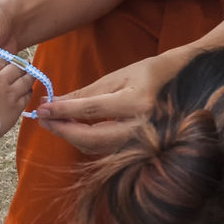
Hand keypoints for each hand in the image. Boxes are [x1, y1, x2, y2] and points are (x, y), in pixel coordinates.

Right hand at [0, 58, 35, 136]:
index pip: (1, 60)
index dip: (5, 61)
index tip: (7, 63)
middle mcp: (0, 79)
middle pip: (17, 66)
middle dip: (20, 65)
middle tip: (23, 65)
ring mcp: (10, 93)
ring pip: (26, 79)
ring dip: (29, 76)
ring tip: (30, 75)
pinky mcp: (16, 107)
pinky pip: (27, 96)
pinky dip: (29, 92)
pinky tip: (27, 92)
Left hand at [34, 47, 194, 153]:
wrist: (181, 82)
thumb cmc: (148, 74)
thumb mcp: (116, 77)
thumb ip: (85, 93)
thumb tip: (54, 102)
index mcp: (137, 102)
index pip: (91, 110)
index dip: (63, 110)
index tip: (42, 107)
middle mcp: (141, 126)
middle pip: (92, 137)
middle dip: (63, 129)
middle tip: (42, 118)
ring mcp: (141, 141)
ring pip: (97, 148)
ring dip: (72, 136)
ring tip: (53, 121)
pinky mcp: (137, 148)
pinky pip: (105, 149)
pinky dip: (86, 140)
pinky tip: (73, 128)